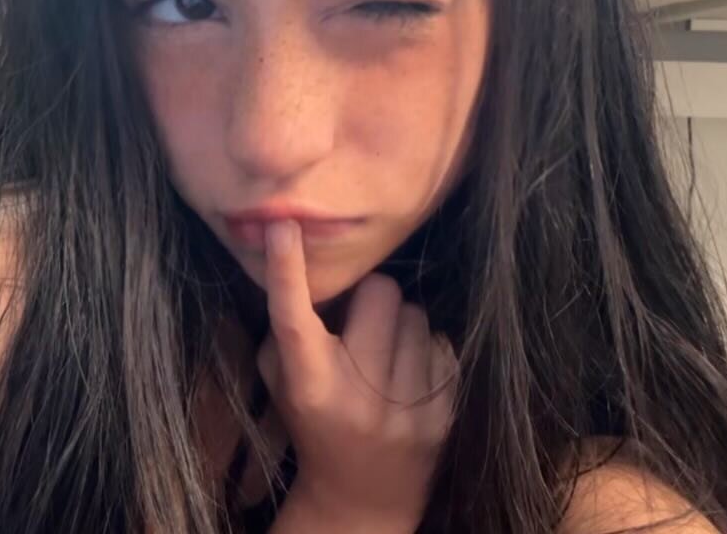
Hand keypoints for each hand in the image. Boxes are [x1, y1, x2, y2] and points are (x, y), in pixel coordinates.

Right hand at [259, 220, 456, 532]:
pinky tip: (409, 378)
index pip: (294, 318)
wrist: (361, 501)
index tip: (283, 226)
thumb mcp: (282, 384)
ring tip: (385, 356)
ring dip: (400, 325)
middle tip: (359, 320)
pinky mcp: (444, 416)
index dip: (286, 269)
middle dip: (369, 296)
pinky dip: (427, 352)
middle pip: (381, 291)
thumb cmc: (313, 425)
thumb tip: (301, 267)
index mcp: (309, 386)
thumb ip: (288, 331)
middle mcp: (357, 396)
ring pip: (417, 314)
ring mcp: (405, 409)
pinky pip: (444, 344)